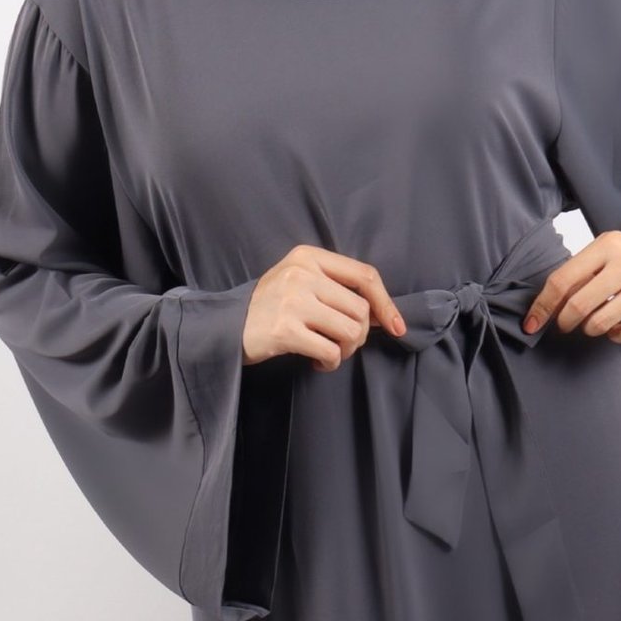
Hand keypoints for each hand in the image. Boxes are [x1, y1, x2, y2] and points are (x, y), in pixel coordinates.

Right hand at [244, 245, 407, 371]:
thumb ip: (335, 288)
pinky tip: (317, 363)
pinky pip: (331, 352)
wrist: (224, 327)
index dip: (387, 303)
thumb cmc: (268, 308)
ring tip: (329, 353)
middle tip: (341, 344)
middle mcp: (301, 274)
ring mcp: (293, 300)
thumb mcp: (298, 281)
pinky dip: (331, 363)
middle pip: (361, 309)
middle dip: (360, 335)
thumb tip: (383, 314)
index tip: (396, 326)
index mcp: (308, 257)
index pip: (365, 275)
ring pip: (351, 331)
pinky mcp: (285, 330)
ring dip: (346, 351)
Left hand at [521, 213, 620, 343]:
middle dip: (566, 321)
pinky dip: (617, 336)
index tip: (531, 324)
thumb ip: (581, 273)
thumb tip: (546, 306)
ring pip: (602, 322)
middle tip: (567, 325)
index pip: (562, 280)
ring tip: (596, 323)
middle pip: (579, 305)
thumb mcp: (610, 251)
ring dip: (592, 329)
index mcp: (608, 244)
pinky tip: (618, 329)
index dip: (542, 306)